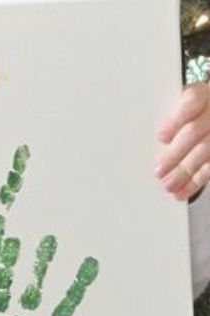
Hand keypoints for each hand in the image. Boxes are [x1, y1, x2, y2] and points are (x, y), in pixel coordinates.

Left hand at [155, 82, 209, 199]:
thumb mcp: (180, 105)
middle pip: (195, 132)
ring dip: (184, 172)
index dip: (177, 120)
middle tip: (159, 170)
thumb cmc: (191, 112)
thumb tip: (141, 135)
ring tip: (168, 185)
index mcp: (202, 94)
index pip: (192, 102)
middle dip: (176, 153)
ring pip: (205, 152)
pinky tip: (182, 192)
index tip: (162, 136)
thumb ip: (167, 117)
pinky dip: (195, 183)